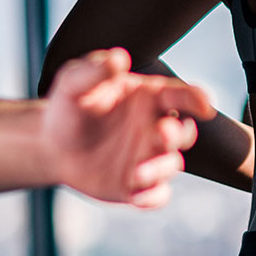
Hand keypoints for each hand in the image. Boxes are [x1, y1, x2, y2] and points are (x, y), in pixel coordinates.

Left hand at [40, 47, 214, 207]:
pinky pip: (156, 195)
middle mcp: (154, 127)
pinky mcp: (136, 185)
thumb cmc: (69, 106)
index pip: (180, 94)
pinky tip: (137, 196)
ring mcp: (148, 157)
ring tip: (137, 173)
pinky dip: (153, 197)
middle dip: (178, 134)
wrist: (51, 145)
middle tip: (162, 131)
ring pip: (171, 165)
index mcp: (148, 98)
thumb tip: (118, 58)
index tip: (204, 104)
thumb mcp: (75, 82)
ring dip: (161, 169)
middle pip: (182, 131)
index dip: (196, 98)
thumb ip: (95, 70)